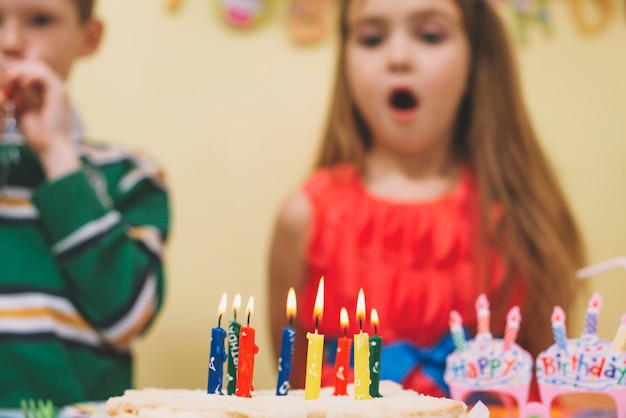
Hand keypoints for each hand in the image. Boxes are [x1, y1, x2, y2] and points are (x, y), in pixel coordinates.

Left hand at [1, 59, 79, 178]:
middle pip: (36, 65)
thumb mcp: (23, 108)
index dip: (17, 71)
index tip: (4, 79)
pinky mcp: (59, 92)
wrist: (50, 146)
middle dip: (17, 68)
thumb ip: (19, 93)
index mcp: (51, 92)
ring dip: (21, 70)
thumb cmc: (37, 133)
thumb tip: (11, 79)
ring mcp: (60, 89)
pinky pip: (42, 73)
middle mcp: (57, 88)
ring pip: (39, 66)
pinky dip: (29, 74)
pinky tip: (20, 82)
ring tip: (10, 78)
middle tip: (5, 77)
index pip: (33, 71)